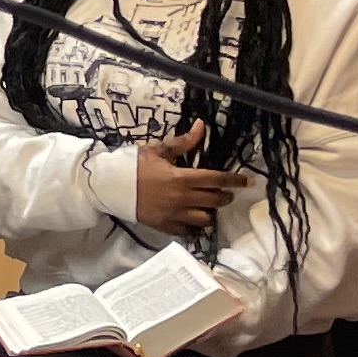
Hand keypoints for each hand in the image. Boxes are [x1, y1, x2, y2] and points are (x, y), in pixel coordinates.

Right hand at [130, 121, 248, 236]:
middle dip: (225, 196)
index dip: (235, 180)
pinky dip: (195, 226)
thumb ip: (183, 142)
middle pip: (216, 200)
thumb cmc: (133, 165)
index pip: (218, 179)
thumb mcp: (158, 150)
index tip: (249, 182)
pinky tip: (193, 219)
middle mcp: (182, 198)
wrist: (108, 185)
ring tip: (208, 207)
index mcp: (182, 178)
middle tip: (225, 192)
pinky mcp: (165, 226)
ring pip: (206, 219)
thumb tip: (202, 126)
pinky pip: (188, 231)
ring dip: (211, 212)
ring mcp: (174, 215)